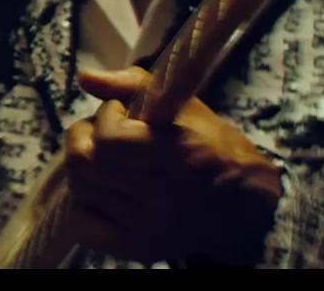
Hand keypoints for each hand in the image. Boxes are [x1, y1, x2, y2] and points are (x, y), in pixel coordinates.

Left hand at [64, 66, 282, 265]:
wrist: (244, 204)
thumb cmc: (209, 144)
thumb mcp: (182, 104)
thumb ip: (132, 84)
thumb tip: (85, 77)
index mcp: (173, 153)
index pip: (108, 139)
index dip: (106, 118)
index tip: (121, 113)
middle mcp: (160, 196)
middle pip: (84, 164)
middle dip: (86, 139)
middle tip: (105, 136)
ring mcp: (146, 226)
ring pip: (80, 190)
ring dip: (85, 170)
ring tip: (108, 162)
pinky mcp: (136, 246)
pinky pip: (82, 225)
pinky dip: (83, 205)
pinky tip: (104, 192)